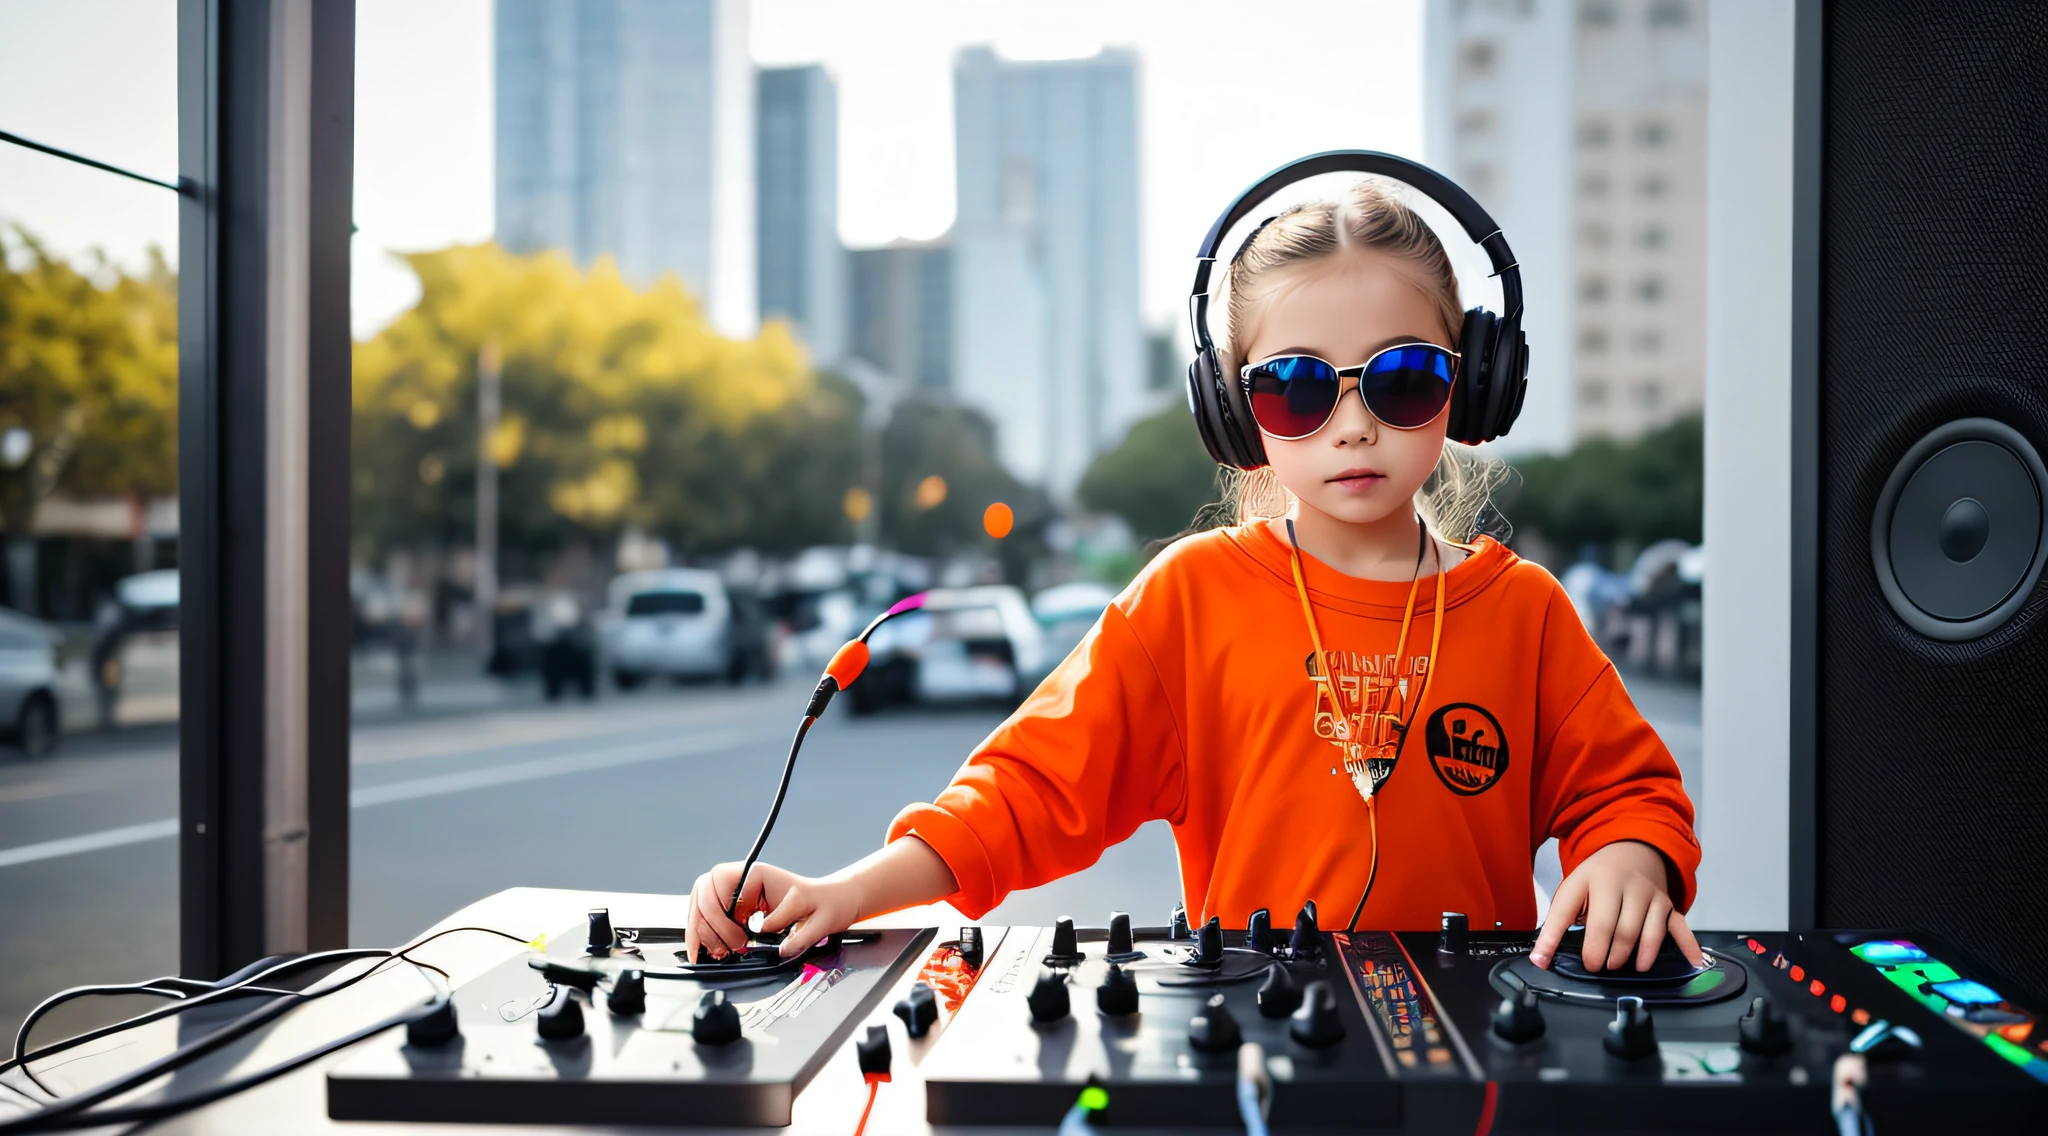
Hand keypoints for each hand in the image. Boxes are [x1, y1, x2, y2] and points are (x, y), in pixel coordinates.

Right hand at [684, 861, 863, 961]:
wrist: (831, 905)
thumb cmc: (825, 904)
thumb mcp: (820, 919)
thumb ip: (798, 932)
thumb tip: (764, 933)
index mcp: (758, 873)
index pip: (720, 881)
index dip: (724, 910)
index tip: (742, 934)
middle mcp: (742, 879)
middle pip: (704, 893)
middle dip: (711, 924)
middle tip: (733, 947)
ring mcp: (735, 893)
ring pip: (700, 905)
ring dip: (703, 931)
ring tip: (721, 952)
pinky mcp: (734, 908)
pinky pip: (706, 917)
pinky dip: (701, 934)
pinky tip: (703, 951)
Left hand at [1530, 840, 1702, 972]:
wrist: (1631, 849)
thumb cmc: (1597, 877)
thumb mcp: (1571, 890)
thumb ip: (1555, 925)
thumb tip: (1538, 960)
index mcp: (1598, 882)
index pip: (1595, 921)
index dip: (1590, 947)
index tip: (1584, 966)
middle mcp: (1628, 887)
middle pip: (1623, 931)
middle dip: (1611, 955)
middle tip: (1600, 966)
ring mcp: (1652, 897)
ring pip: (1649, 933)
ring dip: (1639, 956)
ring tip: (1625, 967)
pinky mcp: (1668, 906)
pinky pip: (1681, 928)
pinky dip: (1688, 946)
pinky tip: (1694, 963)